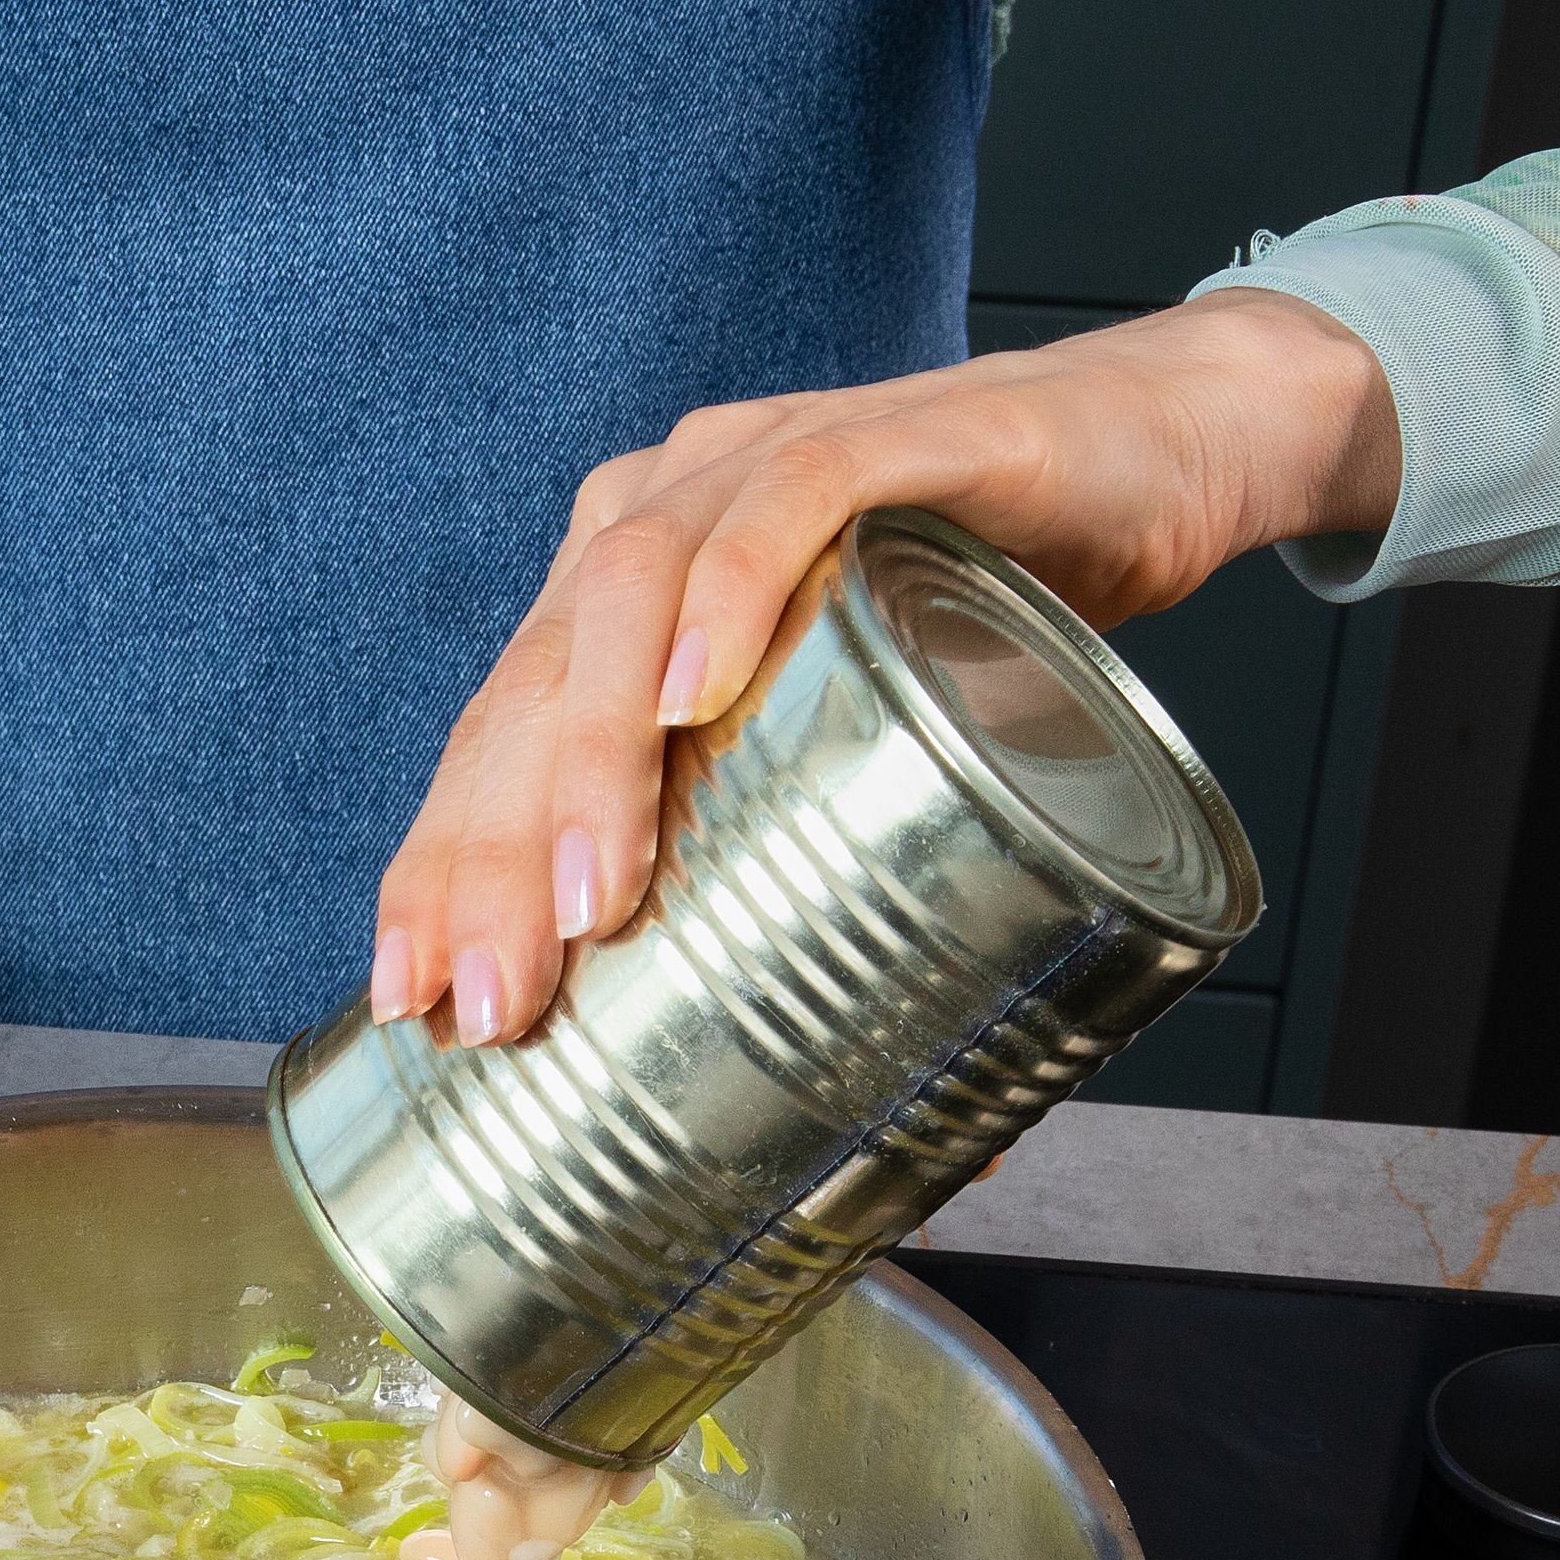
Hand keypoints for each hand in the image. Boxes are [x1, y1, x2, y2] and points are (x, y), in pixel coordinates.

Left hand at [370, 289, 1401, 1044]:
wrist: (1151, 460)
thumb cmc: (979, 623)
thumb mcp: (844, 756)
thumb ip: (785, 868)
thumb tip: (788, 1121)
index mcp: (610, 604)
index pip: (495, 742)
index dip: (441, 866)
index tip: (408, 999)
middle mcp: (650, 517)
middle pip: (537, 693)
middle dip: (500, 858)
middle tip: (494, 1002)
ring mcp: (752, 466)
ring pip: (630, 606)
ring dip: (598, 759)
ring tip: (596, 899)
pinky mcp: (882, 438)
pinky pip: (785, 506)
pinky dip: (730, 596)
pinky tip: (693, 693)